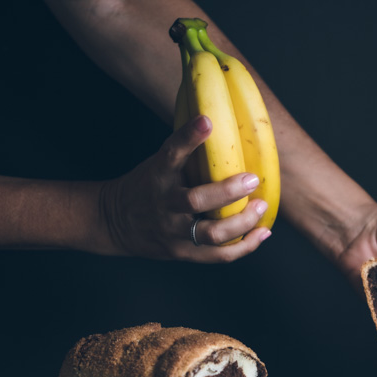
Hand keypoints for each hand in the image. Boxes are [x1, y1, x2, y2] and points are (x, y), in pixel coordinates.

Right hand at [98, 116, 271, 261]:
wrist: (114, 222)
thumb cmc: (147, 187)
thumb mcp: (156, 166)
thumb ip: (184, 157)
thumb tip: (224, 129)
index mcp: (157, 177)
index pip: (171, 154)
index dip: (188, 137)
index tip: (207, 121)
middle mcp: (164, 205)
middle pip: (195, 201)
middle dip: (228, 191)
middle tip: (252, 179)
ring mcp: (173, 232)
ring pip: (212, 234)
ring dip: (242, 222)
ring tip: (261, 207)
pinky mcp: (182, 252)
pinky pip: (218, 255)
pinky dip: (244, 246)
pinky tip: (262, 233)